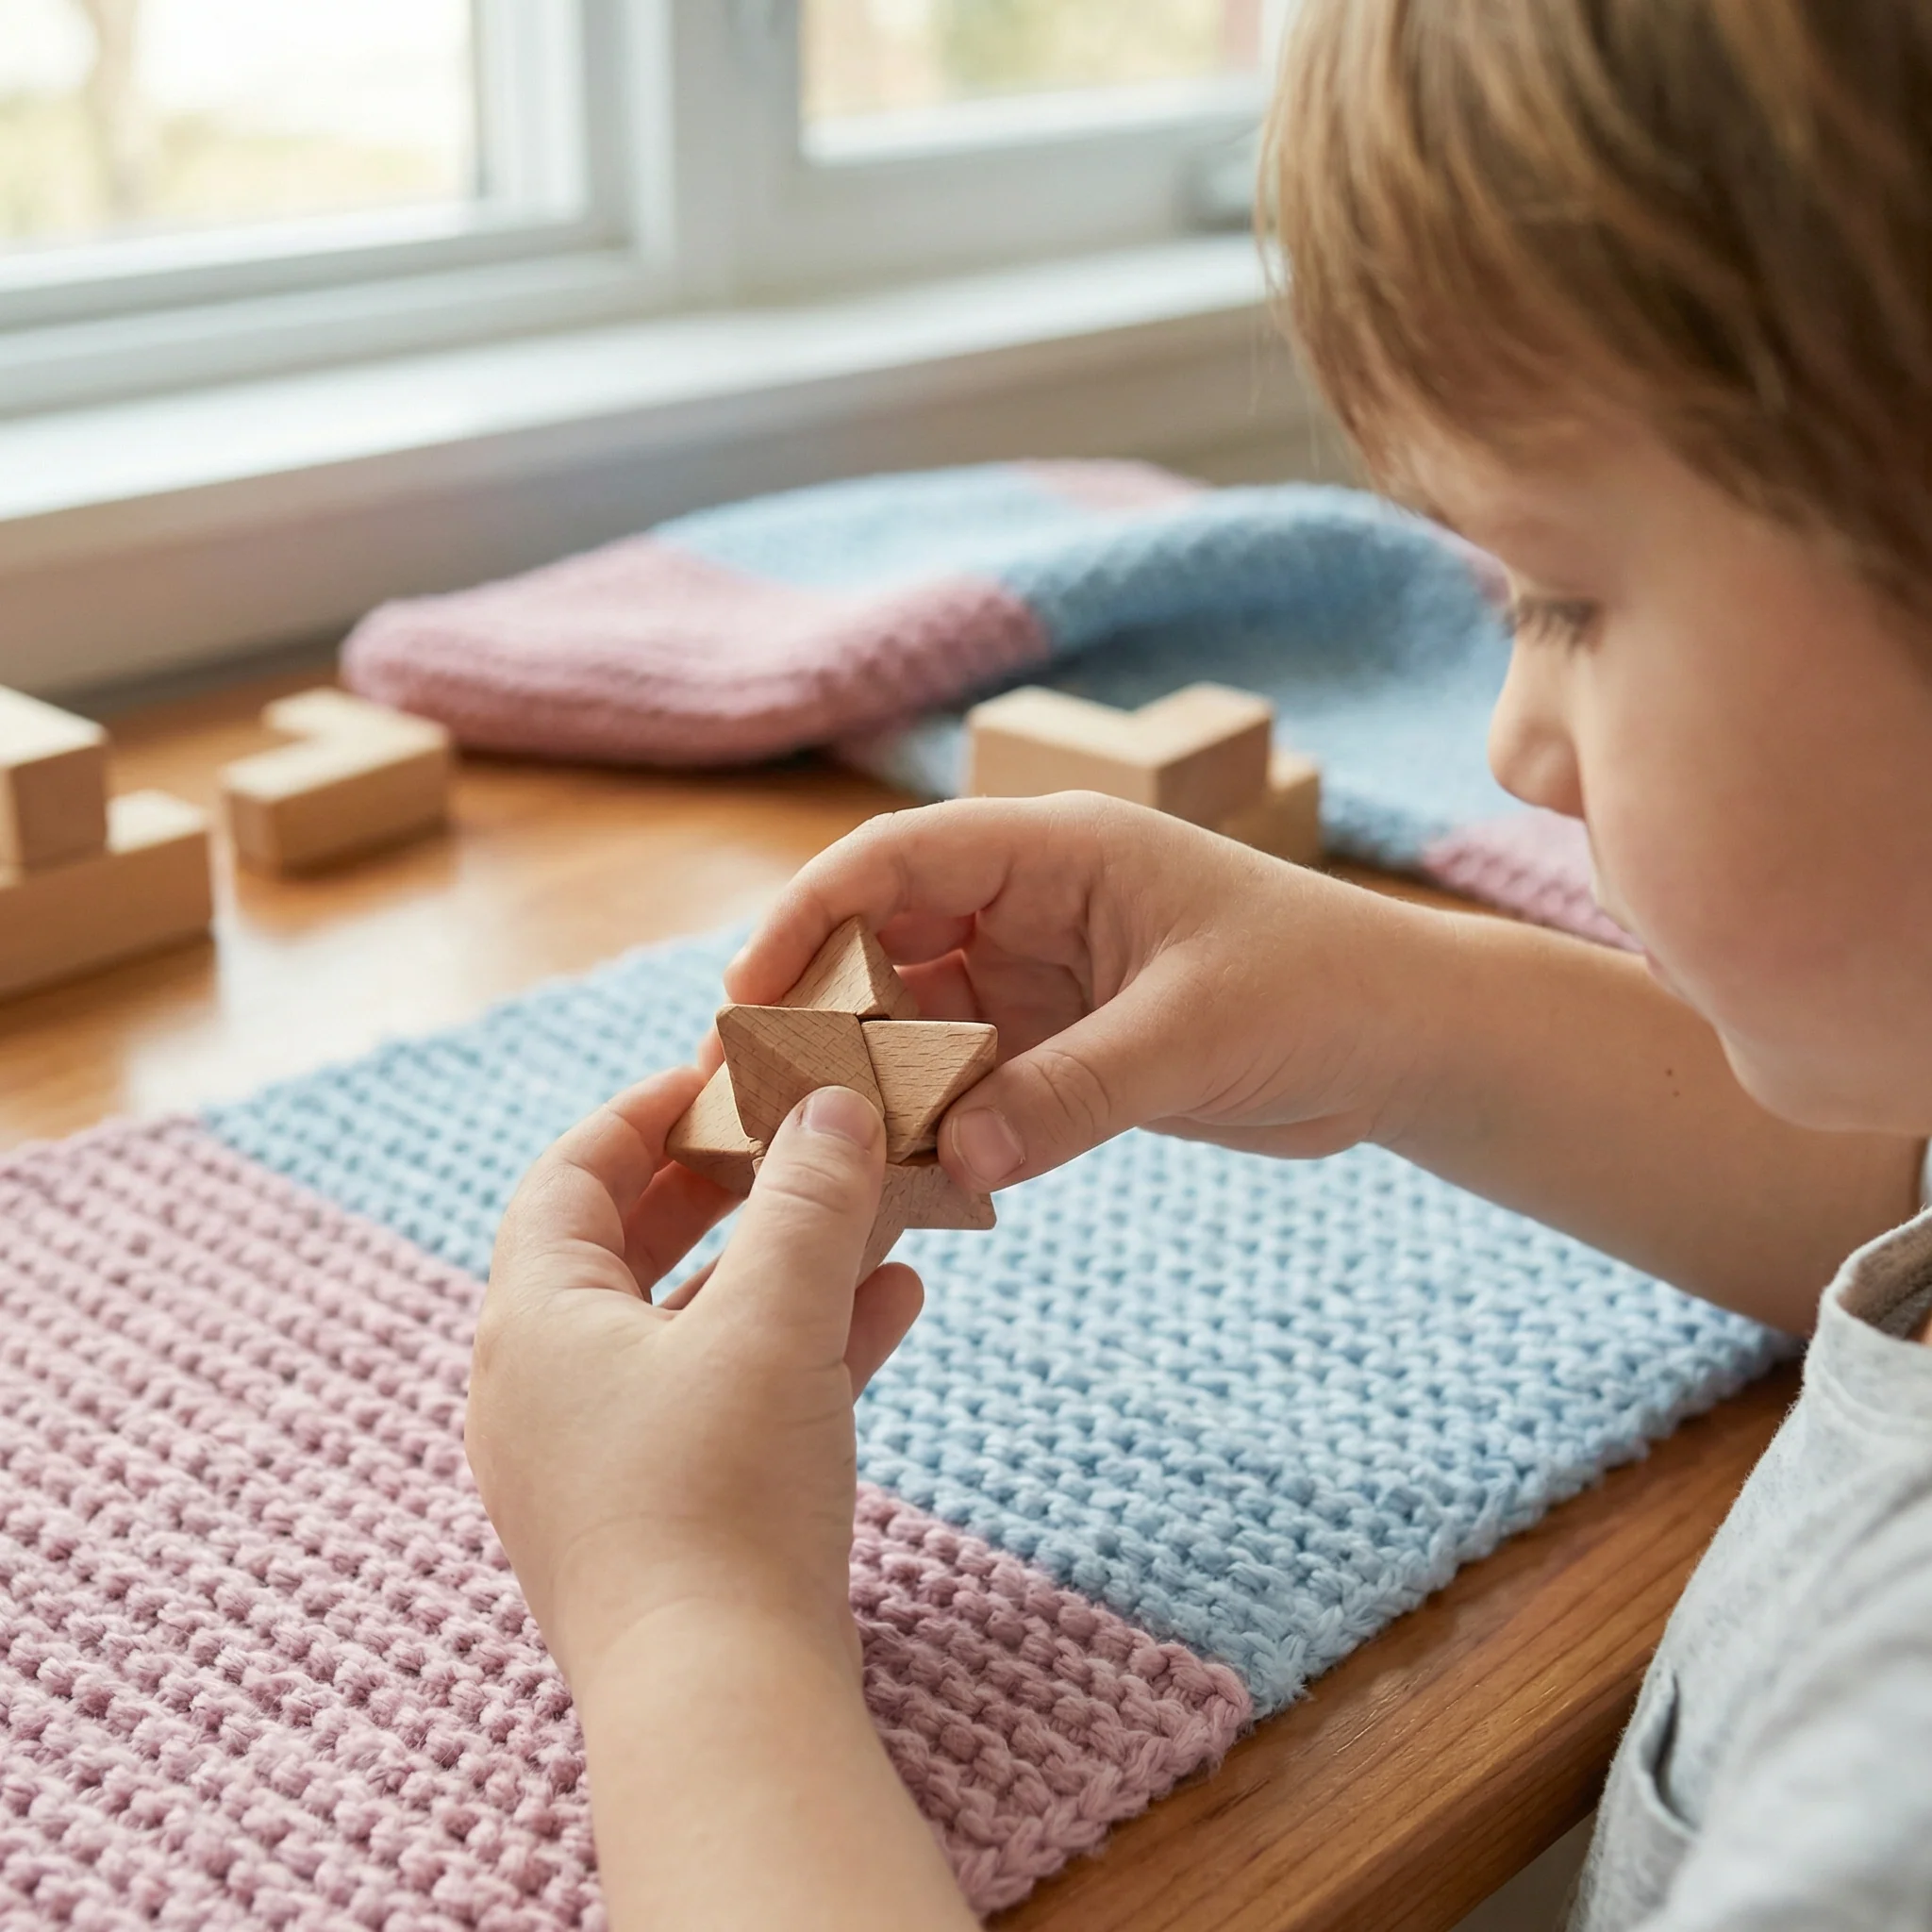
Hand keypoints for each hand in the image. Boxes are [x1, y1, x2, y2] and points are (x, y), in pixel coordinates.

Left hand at [467, 1069, 922, 1696]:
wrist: (721, 1703)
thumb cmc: (721, 1497)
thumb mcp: (773, 1321)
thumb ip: (808, 1203)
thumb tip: (834, 1105)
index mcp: (535, 1324)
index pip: (568, 1176)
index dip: (644, 1114)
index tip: (721, 1077)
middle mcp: (545, 1389)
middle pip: (628, 1248)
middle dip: (724, 1187)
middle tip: (796, 1137)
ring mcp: (599, 1462)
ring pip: (692, 1326)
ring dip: (779, 1265)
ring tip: (869, 1214)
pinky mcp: (661, 1520)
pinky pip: (725, 1400)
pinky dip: (796, 1348)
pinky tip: (891, 1308)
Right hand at [726, 794, 1430, 1192]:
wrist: (1405, 1042)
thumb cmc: (1323, 990)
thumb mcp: (1192, 1036)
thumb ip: (1069, 1095)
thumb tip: (952, 1161)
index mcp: (1058, 850)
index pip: (897, 859)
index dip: (810, 915)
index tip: (748, 993)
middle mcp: (1032, 904)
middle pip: (884, 941)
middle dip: (820, 1009)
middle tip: (755, 1093)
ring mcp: (1040, 977)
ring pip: (917, 1020)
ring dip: (871, 1076)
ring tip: (812, 1147)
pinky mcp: (1058, 1045)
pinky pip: (966, 1079)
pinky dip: (932, 1121)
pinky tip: (901, 1174)